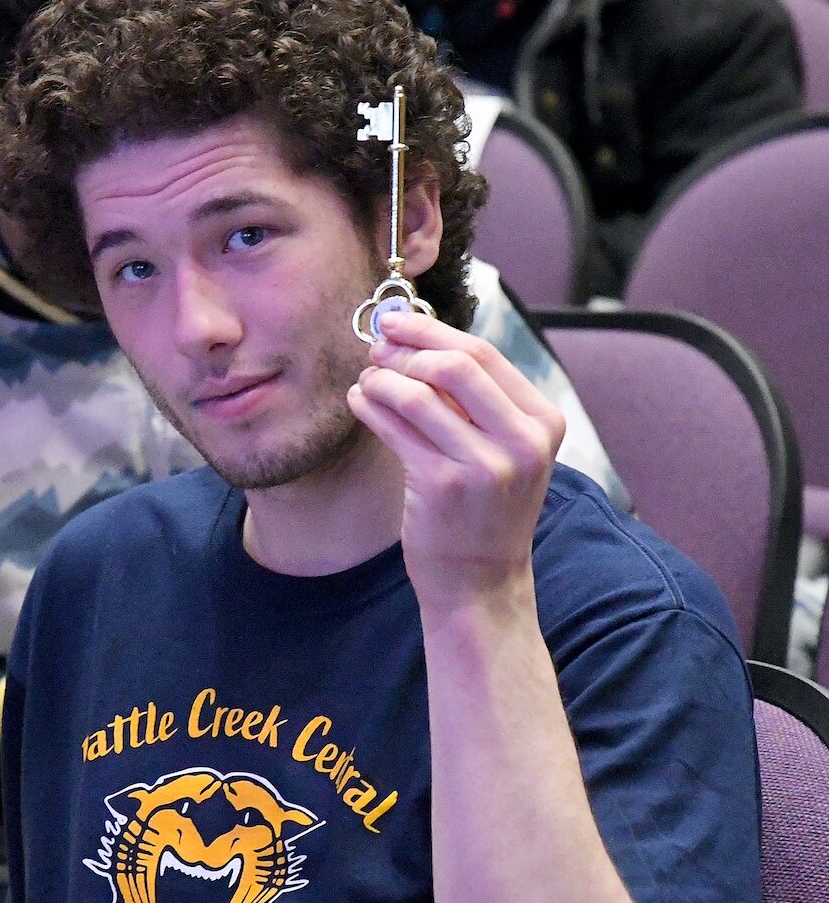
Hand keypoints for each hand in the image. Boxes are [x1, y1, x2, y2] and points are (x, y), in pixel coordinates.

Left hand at [346, 310, 563, 614]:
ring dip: (381, 378)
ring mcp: (484, 465)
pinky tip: (359, 401)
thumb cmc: (483, 508)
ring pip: (418, 393)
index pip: (485, 354)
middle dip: (407, 347)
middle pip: (456, 364)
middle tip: (376, 347)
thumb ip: (475, 399)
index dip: (432, 331)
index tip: (397, 321)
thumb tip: (419, 337)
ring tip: (367, 381)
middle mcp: (522, 440)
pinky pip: (395, 427)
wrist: (480, 580)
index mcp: (543, 421)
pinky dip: (370, 405)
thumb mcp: (502, 449)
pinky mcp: (442, 485)